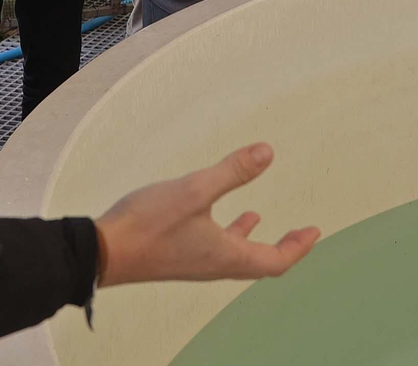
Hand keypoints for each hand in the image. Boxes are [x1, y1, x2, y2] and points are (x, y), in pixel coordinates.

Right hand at [92, 143, 320, 287]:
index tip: (314, 231)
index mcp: (225, 256)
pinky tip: (211, 212)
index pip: (274, 262)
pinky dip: (223, 230)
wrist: (104, 251)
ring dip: (249, 236)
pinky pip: (211, 246)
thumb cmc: (149, 224)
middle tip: (300, 233)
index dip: (297, 247)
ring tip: (257, 217)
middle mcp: (213, 265)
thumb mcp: (195, 190)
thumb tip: (267, 152)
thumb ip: (232, 171)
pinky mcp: (175, 254)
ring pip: (233, 253)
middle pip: (257, 262)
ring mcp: (193, 261)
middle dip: (281, 245)